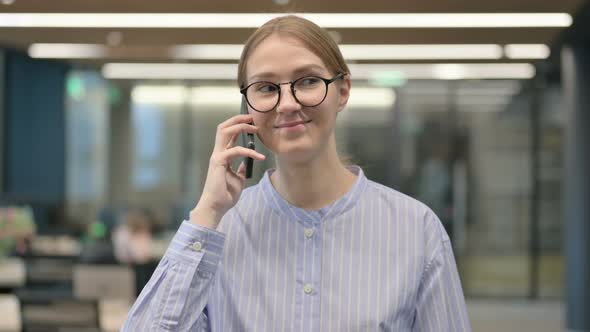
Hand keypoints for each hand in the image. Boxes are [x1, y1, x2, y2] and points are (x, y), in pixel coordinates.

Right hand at [190, 114, 264, 228]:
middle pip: (223, 127)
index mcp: (222, 156)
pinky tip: (260, 157)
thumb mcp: (237, 179)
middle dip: (238, 119)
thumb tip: (246, 163)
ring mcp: (217, 157)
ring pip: (225, 132)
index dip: (238, 124)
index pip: (228, 134)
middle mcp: (218, 153)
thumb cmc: (225, 195)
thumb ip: (241, 169)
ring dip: (241, 127)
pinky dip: (249, 152)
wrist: (216, 207)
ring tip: (255, 129)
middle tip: (252, 118)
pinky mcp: (218, 163)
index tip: (252, 122)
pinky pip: (235, 151)